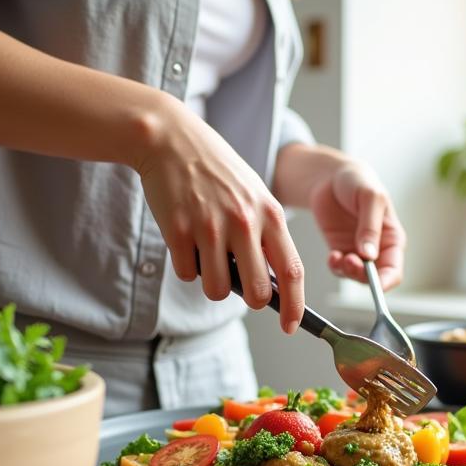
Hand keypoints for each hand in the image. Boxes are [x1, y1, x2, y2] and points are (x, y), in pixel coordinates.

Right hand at [135, 95, 304, 332]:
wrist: (170, 139)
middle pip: (257, 292)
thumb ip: (266, 235)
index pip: (292, 272)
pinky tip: (186, 238)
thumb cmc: (217, 172)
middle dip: (250, 299)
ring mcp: (210, 227)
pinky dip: (186, 265)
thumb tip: (271, 286)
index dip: (295, 306)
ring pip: (217, 290)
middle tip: (239, 284)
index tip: (292, 326)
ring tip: (207, 254)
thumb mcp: (254, 195)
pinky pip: (186, 274)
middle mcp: (244, 222)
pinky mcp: (178, 230)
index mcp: (270, 214)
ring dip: (212, 283)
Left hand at [307, 158, 405, 289]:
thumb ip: (370, 227)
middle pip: (375, 278)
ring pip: (356, 276)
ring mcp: (358, 251)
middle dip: (362, 276)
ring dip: (347, 272)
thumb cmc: (358, 182)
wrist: (331, 177)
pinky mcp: (340, 250)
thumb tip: (369, 255)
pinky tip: (332, 255)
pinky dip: (335, 267)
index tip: (376, 284)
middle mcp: (378, 249)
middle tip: (350, 262)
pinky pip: (339, 268)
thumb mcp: (370, 199)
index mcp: (392, 238)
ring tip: (338, 257)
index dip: (387, 280)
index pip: (394, 269)